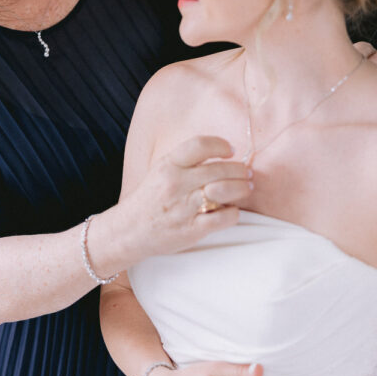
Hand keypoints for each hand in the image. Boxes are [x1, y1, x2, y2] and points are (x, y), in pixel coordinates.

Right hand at [119, 136, 251, 261]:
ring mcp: (184, 207)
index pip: (200, 145)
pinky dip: (233, 213)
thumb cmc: (150, 199)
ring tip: (246, 188)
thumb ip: (187, 161)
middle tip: (247, 174)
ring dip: (241, 188)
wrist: (129, 230)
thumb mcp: (161, 170)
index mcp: (168, 165)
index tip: (230, 151)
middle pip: (219, 168)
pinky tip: (231, 211)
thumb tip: (222, 154)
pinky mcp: (191, 229)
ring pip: (224, 190)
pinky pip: (223, 217)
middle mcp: (176, 183)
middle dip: (240, 170)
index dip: (220, 145)